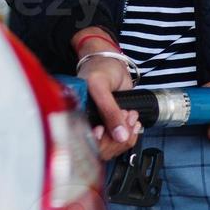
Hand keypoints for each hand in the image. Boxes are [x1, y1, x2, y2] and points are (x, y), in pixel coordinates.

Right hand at [71, 27, 141, 159]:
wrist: (112, 61)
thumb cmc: (99, 68)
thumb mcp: (100, 86)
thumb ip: (109, 111)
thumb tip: (120, 136)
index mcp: (75, 115)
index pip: (83, 141)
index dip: (96, 141)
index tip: (103, 130)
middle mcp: (86, 124)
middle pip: (100, 148)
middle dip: (116, 137)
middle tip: (125, 118)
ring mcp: (100, 126)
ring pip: (112, 146)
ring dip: (126, 134)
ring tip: (130, 116)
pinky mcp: (112, 125)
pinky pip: (120, 140)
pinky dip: (130, 133)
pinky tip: (134, 122)